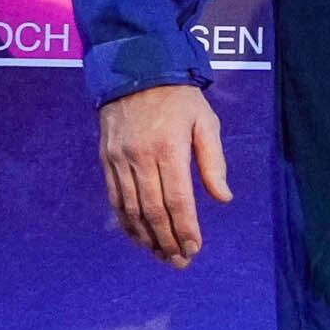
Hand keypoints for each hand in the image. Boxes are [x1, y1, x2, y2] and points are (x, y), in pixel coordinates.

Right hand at [99, 82, 231, 264]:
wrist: (135, 68)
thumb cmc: (179, 97)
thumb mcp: (206, 122)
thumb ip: (214, 162)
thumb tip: (223, 198)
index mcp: (169, 149)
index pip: (178, 200)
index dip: (186, 229)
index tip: (195, 249)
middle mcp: (141, 157)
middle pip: (153, 211)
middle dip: (167, 241)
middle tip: (179, 261)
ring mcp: (119, 159)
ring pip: (131, 209)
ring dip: (146, 237)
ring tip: (161, 255)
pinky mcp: (106, 158)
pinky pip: (114, 197)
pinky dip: (125, 221)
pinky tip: (138, 236)